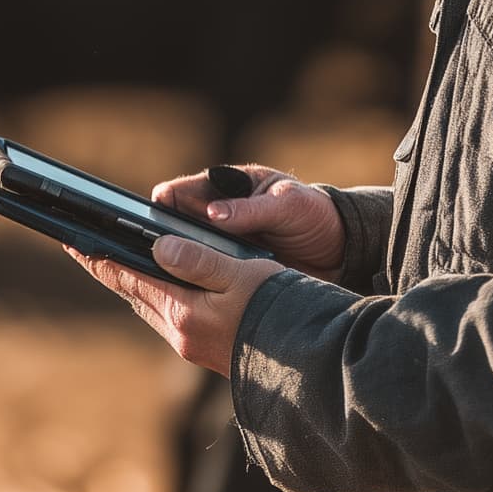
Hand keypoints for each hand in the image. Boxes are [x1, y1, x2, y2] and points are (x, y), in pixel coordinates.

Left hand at [67, 238, 285, 377]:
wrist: (312, 362)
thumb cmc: (281, 309)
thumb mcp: (241, 274)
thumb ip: (197, 261)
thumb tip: (157, 248)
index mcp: (185, 315)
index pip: (131, 279)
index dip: (101, 259)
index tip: (75, 243)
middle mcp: (182, 336)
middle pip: (136, 296)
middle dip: (112, 271)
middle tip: (86, 250)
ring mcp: (194, 348)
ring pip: (151, 309)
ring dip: (133, 286)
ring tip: (116, 266)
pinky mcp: (208, 352)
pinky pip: (169, 319)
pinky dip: (156, 299)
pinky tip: (161, 290)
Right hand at [152, 163, 342, 277]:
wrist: (339, 249)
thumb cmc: (312, 213)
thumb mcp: (287, 205)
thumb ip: (251, 209)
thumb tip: (213, 214)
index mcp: (224, 189)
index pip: (178, 194)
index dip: (162, 207)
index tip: (154, 224)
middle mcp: (214, 218)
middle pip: (171, 230)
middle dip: (161, 244)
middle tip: (153, 261)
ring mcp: (219, 248)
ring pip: (182, 258)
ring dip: (177, 269)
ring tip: (171, 286)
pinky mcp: (228, 274)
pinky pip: (203, 281)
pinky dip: (196, 288)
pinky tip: (192, 302)